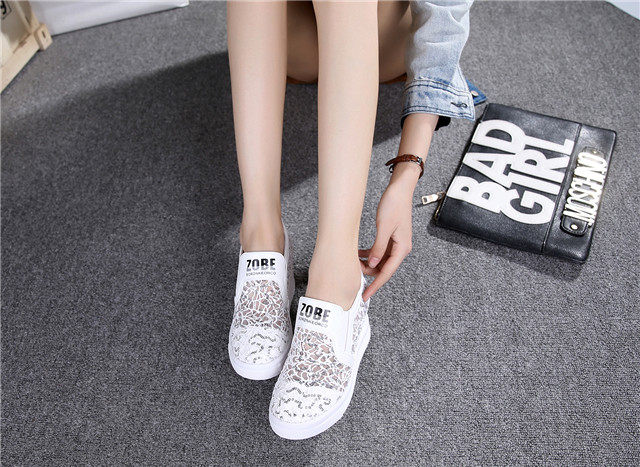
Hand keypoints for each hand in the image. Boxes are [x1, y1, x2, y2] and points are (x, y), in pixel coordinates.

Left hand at [359, 162, 419, 300]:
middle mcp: (401, 248)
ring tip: (354, 261)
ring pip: (380, 261)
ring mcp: (396, 244)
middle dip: (369, 273)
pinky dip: (370, 254)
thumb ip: (378, 248)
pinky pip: (380, 252)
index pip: (387, 273)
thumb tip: (373, 265)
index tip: (365, 295)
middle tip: (353, 272)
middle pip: (383, 269)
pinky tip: (359, 253)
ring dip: (368, 263)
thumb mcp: (383, 227)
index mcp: (402, 248)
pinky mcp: (391, 238)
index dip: (375, 285)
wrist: (400, 189)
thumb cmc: (394, 205)